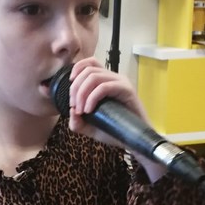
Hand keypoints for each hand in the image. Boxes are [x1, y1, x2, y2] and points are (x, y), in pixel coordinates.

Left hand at [66, 58, 166, 181]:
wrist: (133, 141)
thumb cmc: (114, 132)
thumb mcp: (90, 128)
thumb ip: (77, 122)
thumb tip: (71, 111)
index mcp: (106, 81)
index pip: (90, 63)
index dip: (76, 70)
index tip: (71, 91)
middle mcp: (113, 78)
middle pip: (88, 70)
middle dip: (75, 88)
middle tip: (75, 107)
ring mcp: (120, 83)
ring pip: (94, 77)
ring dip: (82, 93)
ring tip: (81, 111)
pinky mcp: (126, 90)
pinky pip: (104, 87)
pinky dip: (92, 98)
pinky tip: (89, 110)